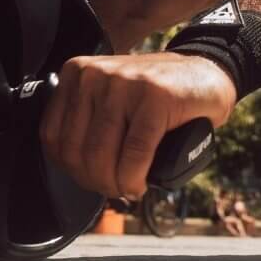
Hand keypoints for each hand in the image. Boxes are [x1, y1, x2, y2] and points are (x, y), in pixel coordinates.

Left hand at [40, 51, 235, 198]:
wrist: (206, 72)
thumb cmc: (158, 93)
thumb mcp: (110, 96)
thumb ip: (85, 120)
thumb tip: (70, 167)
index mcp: (79, 74)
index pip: (54, 138)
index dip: (73, 171)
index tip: (94, 179)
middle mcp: (97, 75)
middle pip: (78, 151)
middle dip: (96, 182)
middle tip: (115, 188)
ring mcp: (126, 84)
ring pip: (102, 155)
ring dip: (115, 184)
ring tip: (128, 187)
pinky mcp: (155, 97)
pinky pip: (134, 153)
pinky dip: (135, 178)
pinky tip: (140, 184)